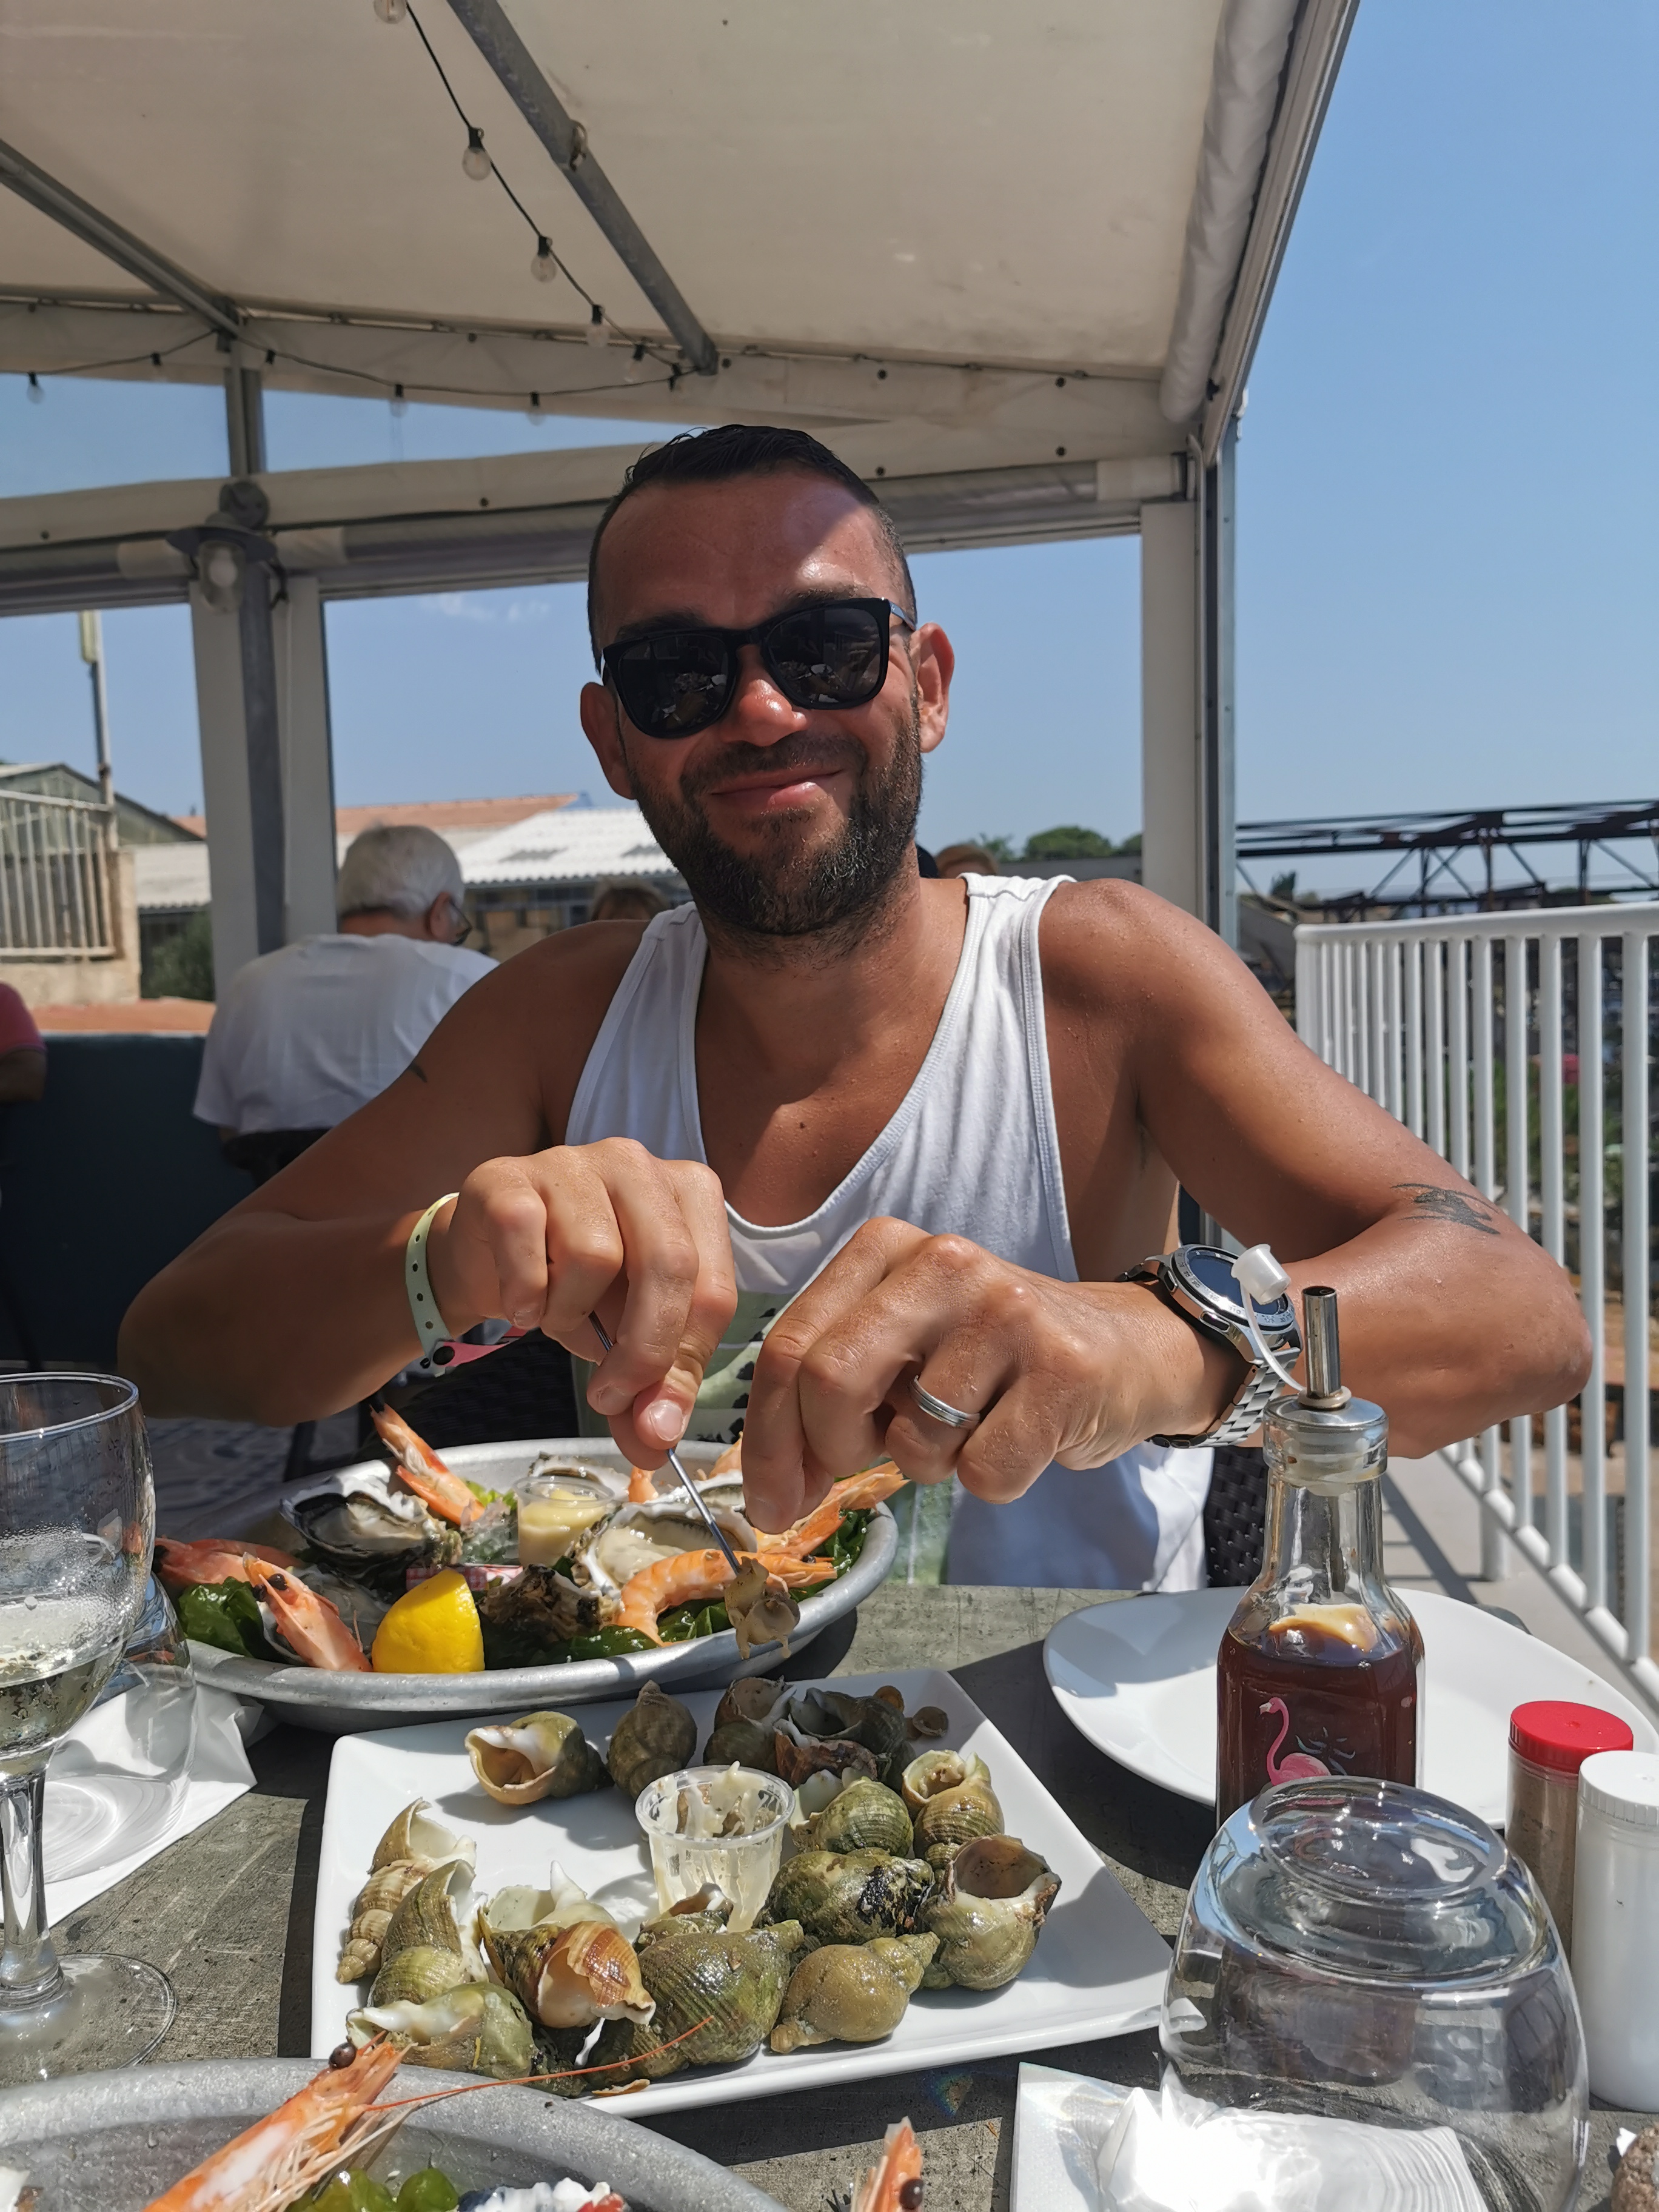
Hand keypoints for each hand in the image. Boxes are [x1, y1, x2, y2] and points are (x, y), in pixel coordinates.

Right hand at [425, 1139, 736, 1464]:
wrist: (487, 1253)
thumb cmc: (576, 1286)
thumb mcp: (626, 1335)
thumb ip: (650, 1386)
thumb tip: (654, 1443)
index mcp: (690, 1195)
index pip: (712, 1288)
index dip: (684, 1362)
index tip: (651, 1417)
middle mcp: (639, 1164)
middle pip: (668, 1264)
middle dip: (642, 1350)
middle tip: (608, 1398)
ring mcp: (574, 1161)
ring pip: (593, 1256)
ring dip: (570, 1314)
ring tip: (556, 1314)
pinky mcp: (509, 1175)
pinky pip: (526, 1242)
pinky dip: (524, 1295)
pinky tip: (522, 1303)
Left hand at [737, 1218, 1238, 1530]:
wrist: (1126, 1351)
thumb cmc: (993, 1360)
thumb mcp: (903, 1348)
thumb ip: (831, 1392)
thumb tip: (769, 1487)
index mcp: (886, 1248)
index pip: (789, 1345)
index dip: (767, 1438)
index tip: (769, 1501)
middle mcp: (942, 1263)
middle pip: (830, 1380)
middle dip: (829, 1451)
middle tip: (854, 1472)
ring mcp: (1006, 1311)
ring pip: (913, 1440)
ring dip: (929, 1464)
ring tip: (970, 1424)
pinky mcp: (1061, 1368)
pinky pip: (983, 1472)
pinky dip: (992, 1479)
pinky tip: (1019, 1434)